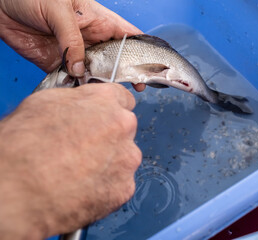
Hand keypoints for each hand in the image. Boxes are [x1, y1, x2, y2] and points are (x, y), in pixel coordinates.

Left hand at [0, 0, 144, 90]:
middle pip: (114, 58)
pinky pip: (71, 78)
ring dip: (99, 83)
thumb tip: (80, 68)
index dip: (141, 51)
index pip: (127, 36)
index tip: (149, 67)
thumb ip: (72, 40)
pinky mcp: (57, 62)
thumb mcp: (59, 11)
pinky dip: (76, 88)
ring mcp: (74, 52)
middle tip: (133, 87)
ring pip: (95, 71)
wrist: (0, 4)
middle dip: (124, 72)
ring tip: (106, 93)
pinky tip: (82, 94)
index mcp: (98, 20)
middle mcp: (90, 38)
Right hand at [0, 84, 141, 239]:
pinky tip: (82, 188)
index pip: (122, 99)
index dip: (108, 111)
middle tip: (83, 150)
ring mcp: (126, 159)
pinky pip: (119, 185)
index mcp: (105, 101)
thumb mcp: (45, 103)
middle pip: (124, 130)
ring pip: (123, 159)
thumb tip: (82, 108)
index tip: (103, 119)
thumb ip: (77, 102)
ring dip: (108, 164)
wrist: (16, 189)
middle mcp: (123, 126)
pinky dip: (105, 188)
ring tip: (79, 173)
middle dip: (108, 138)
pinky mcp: (124, 188)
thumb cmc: (22, 146)